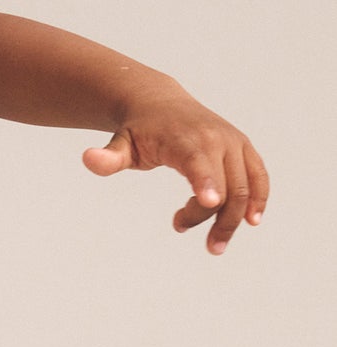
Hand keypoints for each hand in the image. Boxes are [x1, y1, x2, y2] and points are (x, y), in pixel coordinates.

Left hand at [82, 91, 268, 253]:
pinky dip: (260, 199)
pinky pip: (259, 177)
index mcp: (184, 139)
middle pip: (225, 187)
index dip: (204, 182)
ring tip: (211, 244)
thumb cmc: (138, 130)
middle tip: (194, 239)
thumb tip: (87, 159)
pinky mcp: (244, 148)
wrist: (161, 102)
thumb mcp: (120, 142)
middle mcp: (215, 138)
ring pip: (244, 188)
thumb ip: (108, 157)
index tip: (208, 203)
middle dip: (212, 219)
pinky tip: (252, 222)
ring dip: (232, 220)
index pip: (197, 162)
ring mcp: (234, 143)